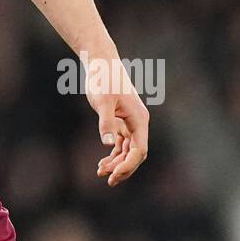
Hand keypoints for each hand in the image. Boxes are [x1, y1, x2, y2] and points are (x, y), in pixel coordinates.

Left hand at [85, 58, 149, 186]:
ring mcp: (130, 122)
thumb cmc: (103, 79)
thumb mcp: (103, 101)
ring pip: (128, 150)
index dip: (128, 165)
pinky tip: (103, 162)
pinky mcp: (120, 121)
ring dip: (117, 162)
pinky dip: (114, 153)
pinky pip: (121, 143)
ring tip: (100, 171)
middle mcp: (138, 123)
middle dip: (122, 167)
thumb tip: (108, 144)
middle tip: (105, 177)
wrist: (101, 63)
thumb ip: (106, 122)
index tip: (113, 174)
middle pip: (135, 153)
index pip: (139, 150)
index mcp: (139, 119)